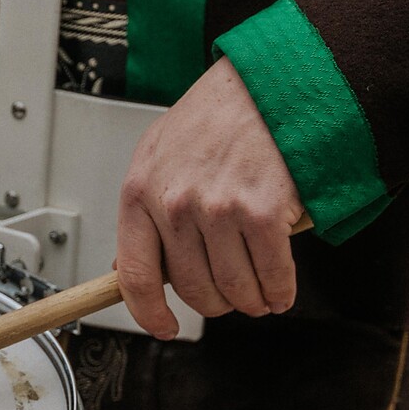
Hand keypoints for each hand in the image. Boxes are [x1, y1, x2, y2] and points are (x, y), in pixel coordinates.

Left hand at [116, 58, 306, 338]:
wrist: (273, 82)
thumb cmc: (218, 116)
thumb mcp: (159, 154)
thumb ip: (145, 211)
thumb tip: (127, 269)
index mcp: (140, 192)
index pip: (134, 275)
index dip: (149, 313)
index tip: (164, 327)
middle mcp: (174, 204)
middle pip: (192, 289)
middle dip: (215, 303)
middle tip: (232, 298)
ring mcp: (218, 209)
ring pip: (233, 288)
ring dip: (251, 302)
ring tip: (261, 296)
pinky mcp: (263, 211)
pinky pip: (271, 274)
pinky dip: (280, 291)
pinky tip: (281, 290)